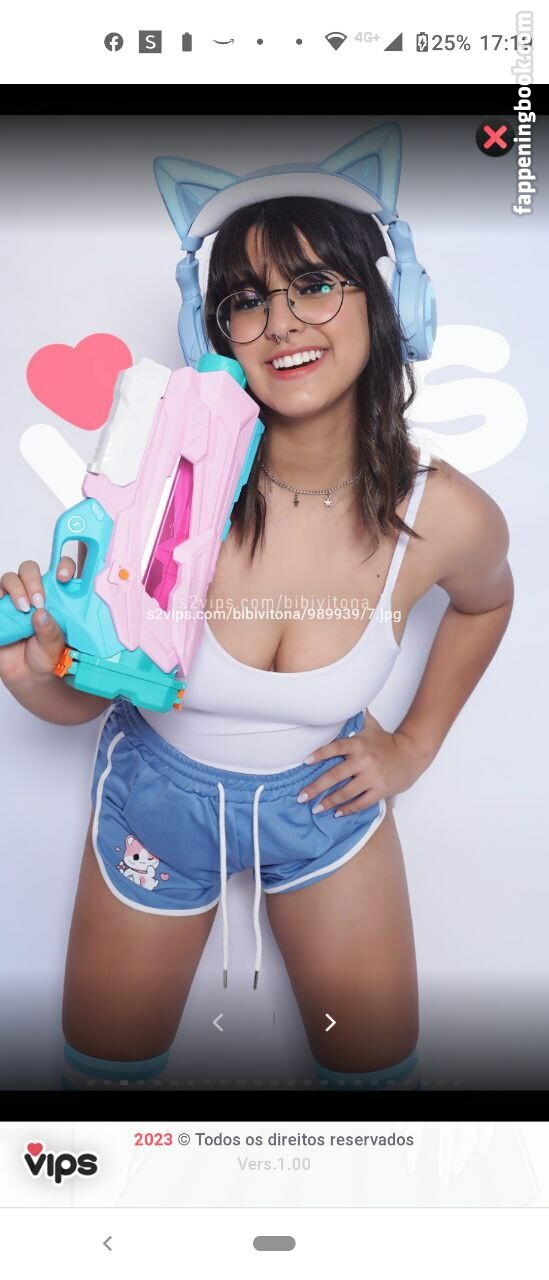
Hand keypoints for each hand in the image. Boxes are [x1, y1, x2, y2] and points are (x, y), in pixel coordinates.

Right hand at [0, 555, 77, 684]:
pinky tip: (3, 611)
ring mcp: (14, 599)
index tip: (63, 577)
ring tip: (23, 609)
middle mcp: (34, 593)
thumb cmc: (47, 656)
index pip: (60, 571)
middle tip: (38, 601)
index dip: (63, 566)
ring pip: (9, 579)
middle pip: (29, 569)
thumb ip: (50, 631)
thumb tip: (41, 614)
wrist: (28, 675)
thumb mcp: (54, 646)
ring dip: (16, 590)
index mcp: (56, 596)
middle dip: (33, 580)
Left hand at [299, 713, 427, 815]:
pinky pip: (362, 802)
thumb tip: (346, 701)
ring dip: (329, 802)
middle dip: (316, 787)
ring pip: (346, 792)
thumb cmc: (388, 742)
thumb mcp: (372, 726)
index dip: (319, 754)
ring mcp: (372, 777)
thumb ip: (357, 717)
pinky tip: (337, 813)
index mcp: (359, 744)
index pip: (335, 748)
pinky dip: (349, 809)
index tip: (305, 762)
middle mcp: (364, 760)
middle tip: (302, 796)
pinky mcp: (381, 790)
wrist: (412, 754)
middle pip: (335, 775)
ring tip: (316, 808)